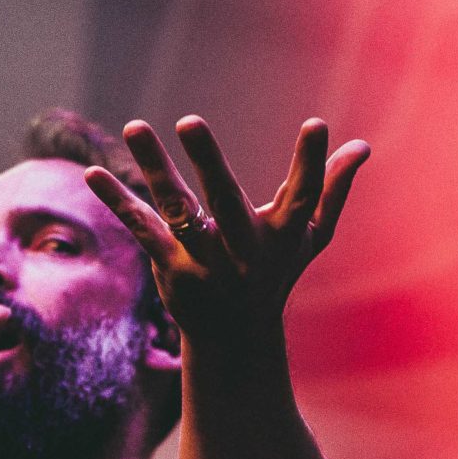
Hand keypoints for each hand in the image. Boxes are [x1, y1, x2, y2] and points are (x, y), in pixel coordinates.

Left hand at [82, 115, 368, 349]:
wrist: (234, 337)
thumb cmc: (275, 273)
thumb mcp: (310, 237)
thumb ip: (332, 190)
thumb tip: (363, 146)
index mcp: (283, 236)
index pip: (304, 196)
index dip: (312, 163)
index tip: (317, 124)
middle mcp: (243, 250)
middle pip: (226, 202)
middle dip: (210, 163)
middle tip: (191, 121)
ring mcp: (204, 261)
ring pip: (177, 209)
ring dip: (154, 169)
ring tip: (136, 127)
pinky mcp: (170, 268)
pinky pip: (143, 228)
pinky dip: (118, 201)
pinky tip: (94, 172)